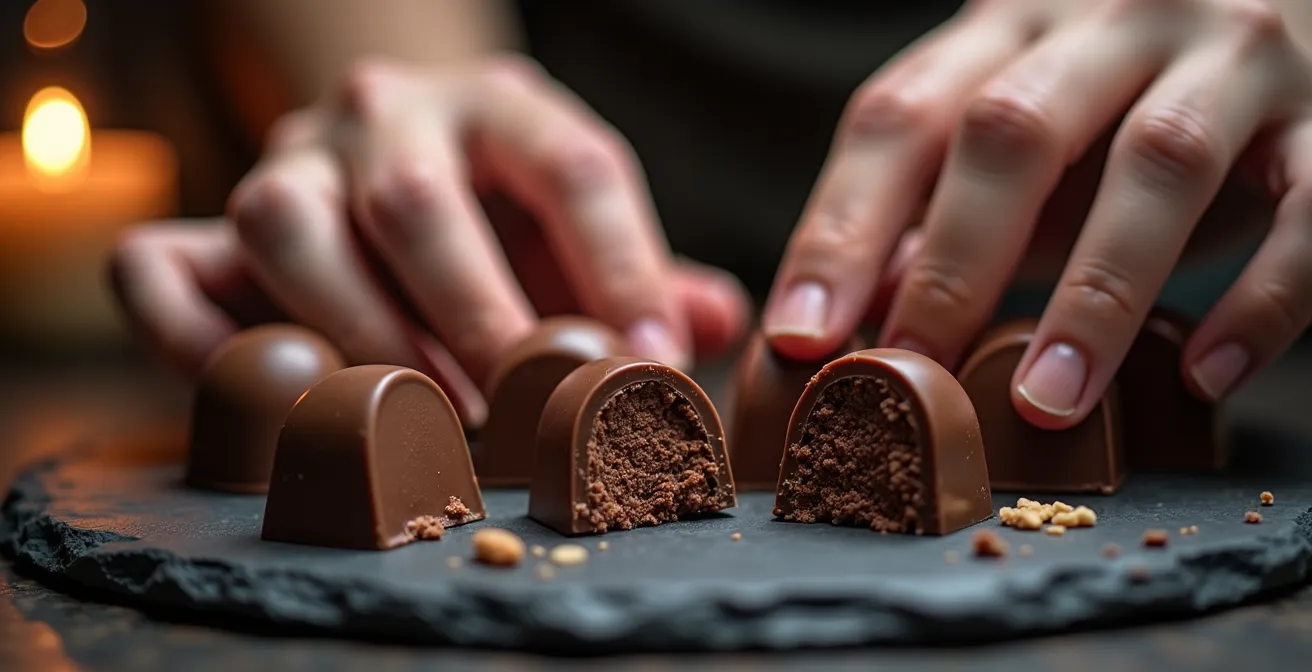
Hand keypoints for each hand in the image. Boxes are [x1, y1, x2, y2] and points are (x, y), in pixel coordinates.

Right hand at [109, 56, 749, 426]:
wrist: (386, 156)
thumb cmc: (505, 218)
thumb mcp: (579, 232)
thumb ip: (647, 276)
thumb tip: (718, 324)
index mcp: (500, 105)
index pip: (573, 165)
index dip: (623, 267)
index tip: (650, 360)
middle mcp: (384, 114)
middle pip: (418, 201)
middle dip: (479, 317)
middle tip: (524, 407)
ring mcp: (283, 160)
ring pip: (285, 225)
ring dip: (361, 333)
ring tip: (426, 413)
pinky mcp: (200, 223)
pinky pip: (160, 272)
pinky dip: (201, 345)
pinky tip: (280, 400)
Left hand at [766, 0, 1311, 427]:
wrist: (1293, 3)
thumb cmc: (1122, 97)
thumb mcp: (1022, 131)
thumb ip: (939, 205)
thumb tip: (845, 315)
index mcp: (1010, 25)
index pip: (901, 117)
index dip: (842, 226)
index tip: (800, 333)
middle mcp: (1115, 22)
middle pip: (1012, 131)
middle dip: (952, 262)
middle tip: (909, 374)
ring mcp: (1231, 58)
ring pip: (1157, 163)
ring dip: (1095, 294)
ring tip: (1044, 404)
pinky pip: (1309, 208)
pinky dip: (1260, 299)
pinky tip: (1203, 376)